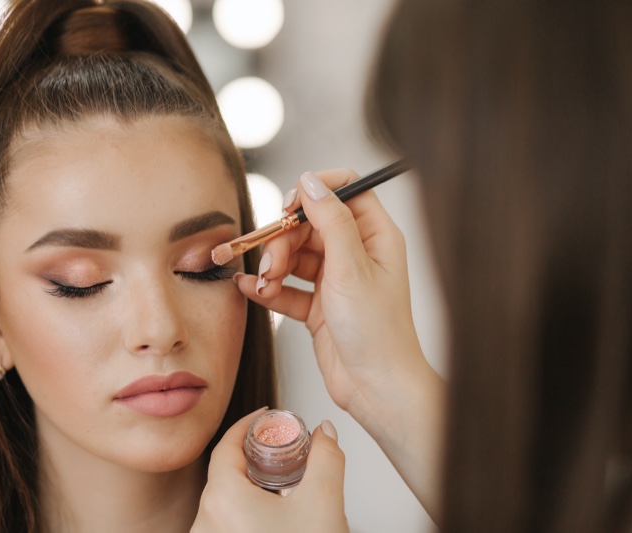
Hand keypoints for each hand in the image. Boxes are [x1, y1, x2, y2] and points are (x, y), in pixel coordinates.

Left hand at [191, 408, 348, 532]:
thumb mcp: (325, 504)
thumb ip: (327, 458)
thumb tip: (325, 434)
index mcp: (222, 500)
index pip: (226, 445)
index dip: (247, 425)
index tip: (264, 417)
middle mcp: (206, 523)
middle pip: (224, 472)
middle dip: (253, 456)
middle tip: (279, 449)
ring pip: (224, 501)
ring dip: (251, 486)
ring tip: (281, 484)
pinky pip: (225, 525)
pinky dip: (246, 512)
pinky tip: (273, 518)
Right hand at [235, 169, 427, 423]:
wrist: (377, 388)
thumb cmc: (378, 332)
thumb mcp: (351, 269)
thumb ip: (330, 221)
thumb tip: (310, 182)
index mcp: (375, 237)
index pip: (345, 191)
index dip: (314, 193)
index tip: (288, 206)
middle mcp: (356, 254)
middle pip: (310, 224)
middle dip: (284, 238)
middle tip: (272, 262)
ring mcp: (336, 281)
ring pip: (294, 256)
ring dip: (273, 265)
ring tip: (265, 283)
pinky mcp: (318, 307)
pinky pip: (287, 287)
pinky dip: (269, 289)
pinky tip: (253, 291)